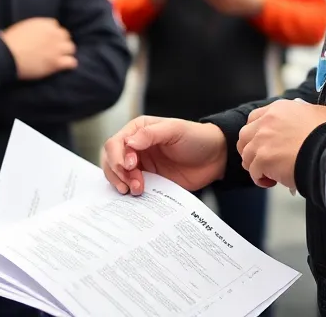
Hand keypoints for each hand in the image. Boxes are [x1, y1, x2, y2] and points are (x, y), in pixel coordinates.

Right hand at [0, 17, 76, 79]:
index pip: (56, 26)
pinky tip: (65, 67)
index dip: (52, 34)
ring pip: (70, 48)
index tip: (48, 40)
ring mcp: (56, 48)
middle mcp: (54, 34)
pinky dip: (69, 64)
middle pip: (65, 36)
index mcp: (45, 24)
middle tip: (54, 49)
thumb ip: (34, 29)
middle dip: (60, 42)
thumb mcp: (22, 27)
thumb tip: (36, 34)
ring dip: (66, 52)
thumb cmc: (9, 42)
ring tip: (60, 58)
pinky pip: (71, 62)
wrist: (6, 55)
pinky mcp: (56, 62)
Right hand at [101, 115, 226, 195]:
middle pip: (111, 159)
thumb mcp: (175, 130)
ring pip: (117, 175)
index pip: (116, 142)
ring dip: (122, 183)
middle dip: (117, 172)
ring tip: (137, 190)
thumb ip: (151, 134)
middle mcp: (135, 147)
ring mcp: (141, 164)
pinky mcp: (148, 180)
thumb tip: (129, 142)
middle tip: (132, 183)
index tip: (130, 166)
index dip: (118, 156)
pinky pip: (131, 187)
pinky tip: (137, 195)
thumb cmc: (196, 138)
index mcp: (139, 130)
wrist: (214, 159)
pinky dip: (129, 192)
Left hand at [237, 99, 325, 190]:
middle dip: (251, 148)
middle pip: (245, 136)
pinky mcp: (262, 159)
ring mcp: (261, 140)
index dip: (257, 132)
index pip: (255, 118)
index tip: (263, 142)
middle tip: (261, 159)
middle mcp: (266, 122)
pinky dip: (261, 179)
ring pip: (246, 155)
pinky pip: (254, 172)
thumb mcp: (319, 113)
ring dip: (255, 165)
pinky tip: (272, 181)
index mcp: (278, 109)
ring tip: (268, 173)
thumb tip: (308, 120)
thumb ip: (306, 114)